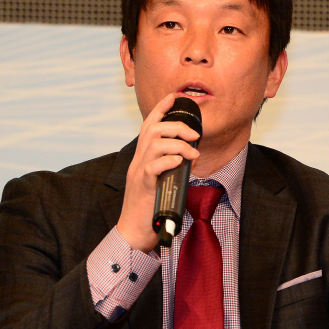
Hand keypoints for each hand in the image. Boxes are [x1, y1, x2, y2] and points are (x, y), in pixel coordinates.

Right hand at [116, 92, 200, 252]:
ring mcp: (138, 172)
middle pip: (152, 129)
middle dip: (176, 126)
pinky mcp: (143, 186)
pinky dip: (169, 161)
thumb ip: (171, 168)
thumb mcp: (161, 182)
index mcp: (142, 158)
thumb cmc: (149, 209)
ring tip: (193, 154)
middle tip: (195, 135)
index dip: (161, 109)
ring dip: (178, 144)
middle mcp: (138, 161)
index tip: (175, 97)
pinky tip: (180, 163)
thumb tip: (189, 159)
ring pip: (154, 144)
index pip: (149, 125)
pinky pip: (153, 166)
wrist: (133, 232)